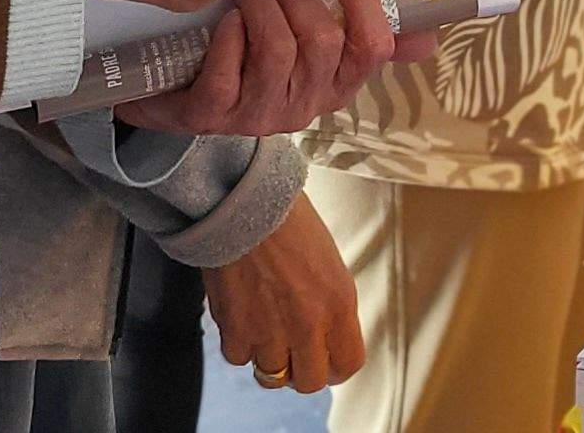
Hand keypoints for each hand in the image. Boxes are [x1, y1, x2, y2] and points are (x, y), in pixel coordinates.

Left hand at [112, 0, 428, 136]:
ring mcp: (259, 116)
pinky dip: (228, 34)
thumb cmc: (249, 59)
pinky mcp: (213, 117)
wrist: (176, 95)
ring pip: (278, 51)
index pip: (372, 50)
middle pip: (323, 43)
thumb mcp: (307, 48)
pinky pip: (229, 70)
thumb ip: (363, 36)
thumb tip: (431, 33)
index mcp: (336, 85)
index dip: (363, 5)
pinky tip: (223, 19)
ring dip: (261, 7)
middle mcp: (304, 106)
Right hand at [206, 196, 361, 393]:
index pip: (348, 364)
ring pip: (272, 376)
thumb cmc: (288, 223)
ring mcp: (269, 329)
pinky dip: (240, 344)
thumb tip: (323, 339)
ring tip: (264, 333)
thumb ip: (330, 308)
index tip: (326, 361)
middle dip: (302, 371)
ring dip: (269, 358)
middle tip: (293, 353)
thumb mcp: (330, 265)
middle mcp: (308, 323)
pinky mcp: (235, 327)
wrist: (245, 201)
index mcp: (339, 304)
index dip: (336, 367)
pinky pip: (239, 358)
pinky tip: (243, 320)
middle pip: (310, 381)